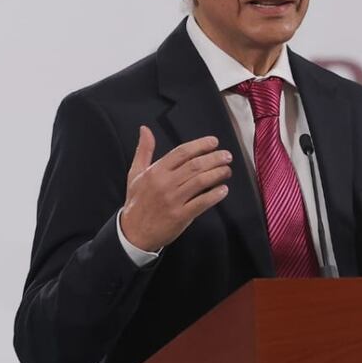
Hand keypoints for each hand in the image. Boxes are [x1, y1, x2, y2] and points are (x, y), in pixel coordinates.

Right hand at [120, 126, 231, 251]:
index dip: (200, 145)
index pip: (182, 152)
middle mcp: (165, 183)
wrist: (133, 233)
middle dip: (214, 158)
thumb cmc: (137, 202)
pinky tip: (223, 189)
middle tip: (227, 156)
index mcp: (155, 171)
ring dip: (218, 173)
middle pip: (195, 165)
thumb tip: (145, 129)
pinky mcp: (180, 216)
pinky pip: (202, 202)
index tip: (214, 142)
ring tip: (227, 170)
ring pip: (200, 181)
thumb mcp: (135, 174)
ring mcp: (173, 200)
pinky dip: (215, 195)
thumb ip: (144, 151)